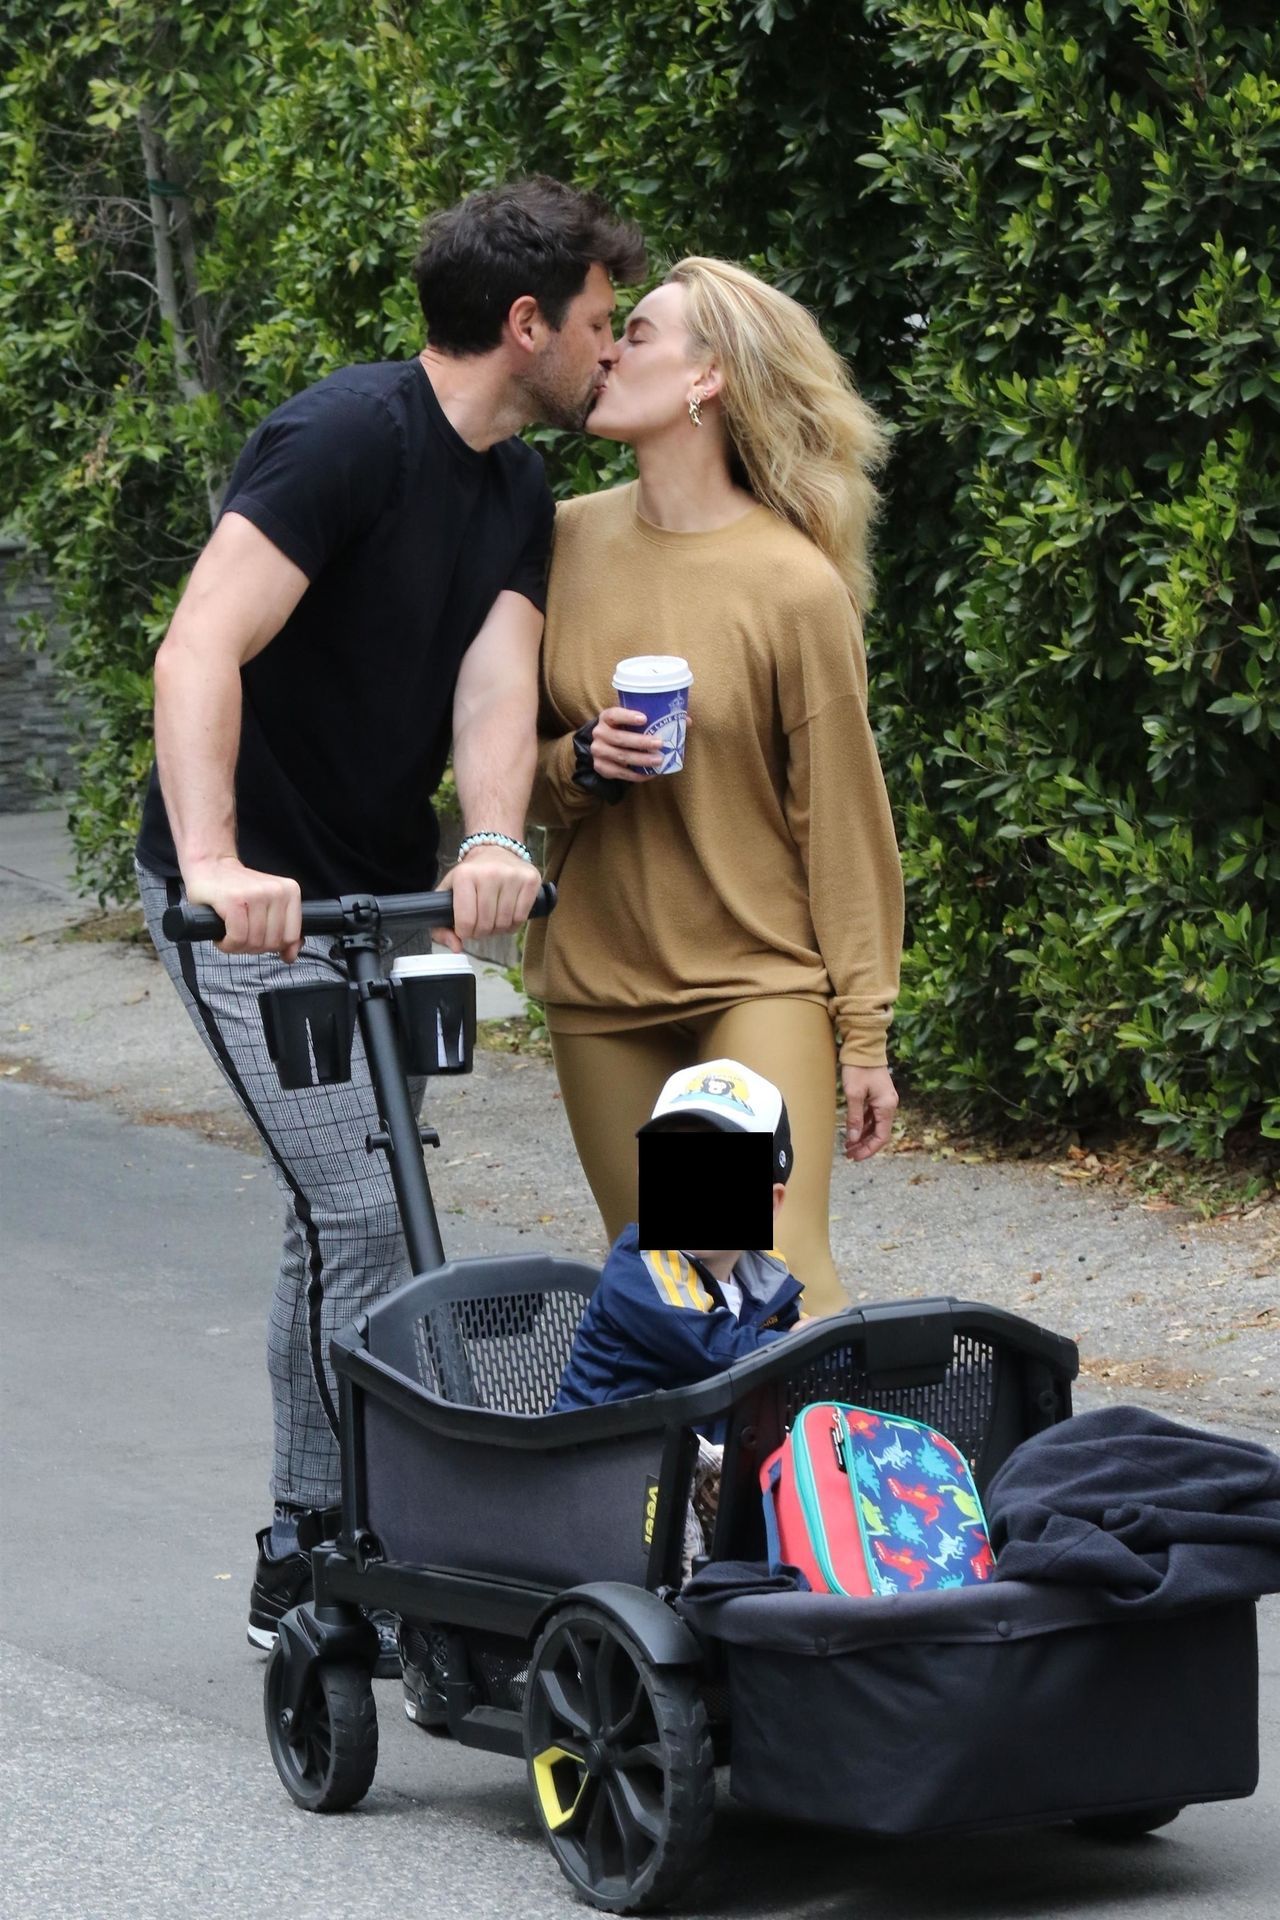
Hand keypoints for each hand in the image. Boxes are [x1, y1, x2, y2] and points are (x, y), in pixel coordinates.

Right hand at [183, 856, 302, 961]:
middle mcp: (277, 891)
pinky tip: (222, 936)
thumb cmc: (236, 890)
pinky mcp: (234, 901)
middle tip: (238, 935)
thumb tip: (291, 956)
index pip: (290, 937)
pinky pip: (237, 939)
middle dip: (252, 947)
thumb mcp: (267, 908)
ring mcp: (256, 894)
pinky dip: (226, 944)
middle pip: (271, 943)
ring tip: (229, 933)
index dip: (272, 946)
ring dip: (237, 947)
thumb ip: (283, 931)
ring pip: (254, 943)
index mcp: (290, 891)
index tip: (257, 938)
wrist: (210, 866)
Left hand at [435, 845, 540, 954]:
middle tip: (480, 924)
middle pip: (485, 925)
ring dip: (498, 929)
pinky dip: (513, 924)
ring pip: (504, 923)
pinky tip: (507, 915)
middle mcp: (489, 873)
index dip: (464, 933)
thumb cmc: (470, 877)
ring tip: (493, 919)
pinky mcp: (530, 879)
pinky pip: (521, 918)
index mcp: (464, 875)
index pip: (465, 921)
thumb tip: (457, 947)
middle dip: (481, 932)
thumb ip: (441, 926)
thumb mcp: (448, 894)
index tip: (465, 928)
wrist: (494, 850)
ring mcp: (512, 876)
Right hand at [589, 706, 691, 780]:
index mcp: (606, 718)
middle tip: (660, 743)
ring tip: (659, 760)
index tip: (645, 718)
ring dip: (642, 760)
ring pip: (622, 757)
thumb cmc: (623, 730)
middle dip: (641, 742)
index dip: (628, 716)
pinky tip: (651, 774)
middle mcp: (599, 734)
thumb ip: (655, 718)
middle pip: (620, 739)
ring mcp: (598, 752)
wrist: (603, 747)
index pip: (614, 714)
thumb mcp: (631, 721)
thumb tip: (687, 720)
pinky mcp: (601, 768)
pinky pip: (622, 774)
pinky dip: (638, 775)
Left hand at [842, 1064, 897, 1161]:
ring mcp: (885, 1100)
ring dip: (863, 1136)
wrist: (864, 1047)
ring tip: (848, 1146)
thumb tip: (853, 1139)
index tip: (855, 1156)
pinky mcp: (879, 1096)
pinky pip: (873, 1116)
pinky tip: (853, 1131)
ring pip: (876, 1125)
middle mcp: (889, 1105)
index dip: (869, 1150)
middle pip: (879, 1133)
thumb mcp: (854, 1094)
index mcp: (887, 1106)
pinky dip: (863, 1125)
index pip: (881, 1137)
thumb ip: (854, 1118)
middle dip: (865, 1145)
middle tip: (849, 1154)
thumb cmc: (859, 1068)